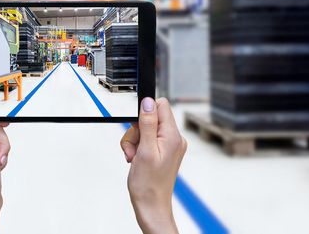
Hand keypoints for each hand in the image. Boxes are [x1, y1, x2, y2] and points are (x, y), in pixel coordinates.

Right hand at [120, 97, 186, 233]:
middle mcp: (174, 139)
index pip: (160, 105)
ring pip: (145, 129)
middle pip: (150, 118)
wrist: (150, 206)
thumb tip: (148, 102)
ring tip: (134, 157)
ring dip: (134, 141)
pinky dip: (138, 147)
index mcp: (172, 136)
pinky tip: (136, 159)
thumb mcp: (144, 150)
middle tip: (134, 149)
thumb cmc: (148, 184)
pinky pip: (146, 139)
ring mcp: (169, 145)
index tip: (138, 128)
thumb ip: (147, 124)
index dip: (145, 113)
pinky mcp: (162, 151)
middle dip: (136, 131)